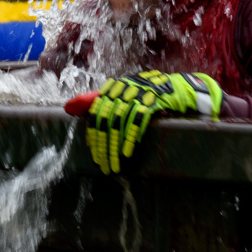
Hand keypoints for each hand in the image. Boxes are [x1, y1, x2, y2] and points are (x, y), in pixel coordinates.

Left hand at [85, 70, 222, 173]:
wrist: (184, 90)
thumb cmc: (151, 96)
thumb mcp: (124, 97)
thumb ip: (97, 102)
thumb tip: (68, 108)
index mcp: (115, 86)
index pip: (97, 111)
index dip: (94, 134)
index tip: (94, 154)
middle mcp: (125, 86)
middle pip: (106, 119)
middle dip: (103, 145)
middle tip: (103, 165)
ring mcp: (140, 92)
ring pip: (119, 122)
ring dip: (115, 147)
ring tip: (113, 165)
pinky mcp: (155, 100)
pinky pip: (138, 121)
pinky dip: (130, 139)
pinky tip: (126, 154)